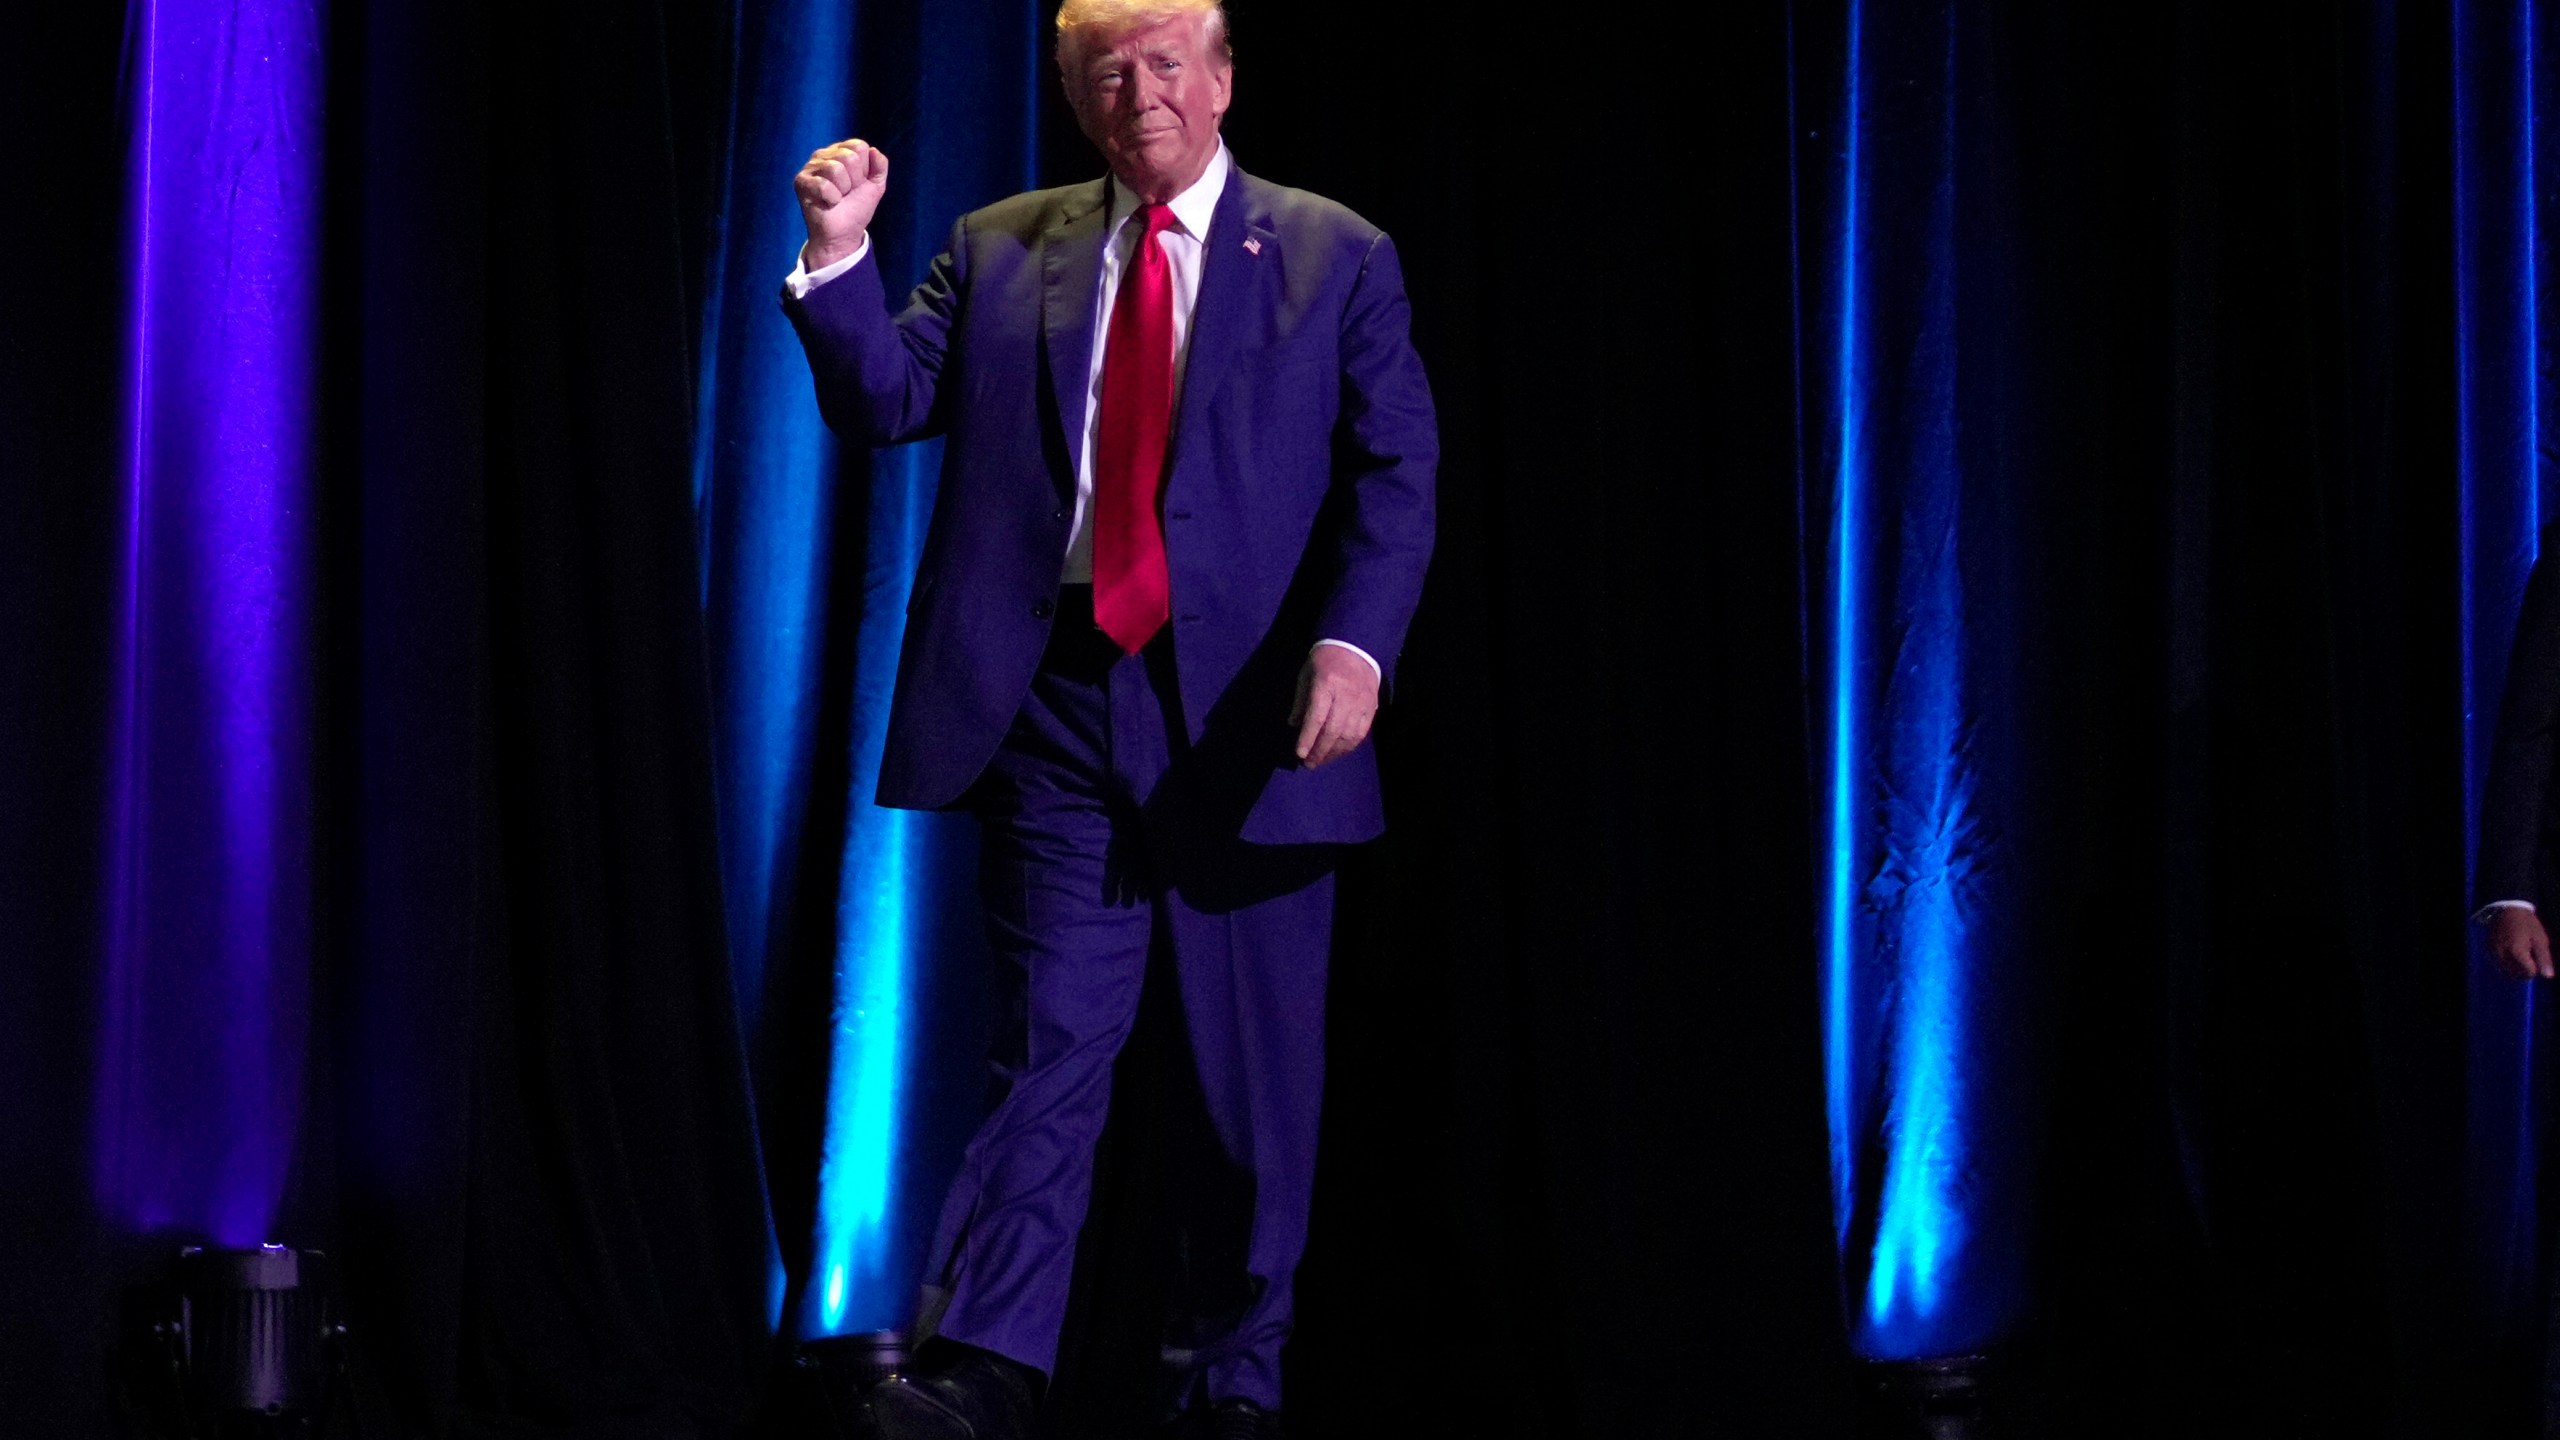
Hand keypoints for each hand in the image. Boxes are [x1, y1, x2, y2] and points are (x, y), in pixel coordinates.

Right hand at [795, 139, 888, 271]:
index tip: (859, 183)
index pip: (859, 146)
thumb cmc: (856, 208)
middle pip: (849, 157)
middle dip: (854, 181)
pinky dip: (831, 198)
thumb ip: (880, 166)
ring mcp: (810, 166)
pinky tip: (827, 203)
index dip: (864, 169)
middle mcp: (824, 154)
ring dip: (842, 190)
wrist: (844, 234)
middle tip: (847, 193)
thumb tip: (874, 150)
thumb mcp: (876, 186)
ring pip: (835, 169)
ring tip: (837, 198)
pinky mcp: (801, 181)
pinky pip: (823, 185)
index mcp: (842, 151)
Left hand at [1290, 646, 1379, 769]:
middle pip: (1333, 730)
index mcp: (1326, 684)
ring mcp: (1362, 702)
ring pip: (1348, 735)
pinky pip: (1361, 732)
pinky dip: (1349, 746)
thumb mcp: (1306, 674)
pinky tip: (1338, 752)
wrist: (1356, 647)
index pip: (1316, 717)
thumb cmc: (1325, 660)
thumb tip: (1293, 725)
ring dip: (1334, 752)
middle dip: (1319, 750)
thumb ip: (1300, 700)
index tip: (1299, 754)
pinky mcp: (1372, 707)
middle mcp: (1346, 695)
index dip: (1307, 738)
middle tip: (1309, 764)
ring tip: (1321, 761)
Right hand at [2489, 906, 2553, 979]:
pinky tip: (2511, 956)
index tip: (2537, 961)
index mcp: (2517, 952)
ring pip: (2504, 970)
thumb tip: (2548, 976)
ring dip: (2514, 970)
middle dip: (2524, 972)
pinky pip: (2497, 963)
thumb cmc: (2528, 924)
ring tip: (2521, 961)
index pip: (2528, 972)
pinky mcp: (2488, 949)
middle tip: (2530, 963)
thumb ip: (2544, 958)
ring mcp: (2494, 952)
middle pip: (2514, 974)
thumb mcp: (2540, 939)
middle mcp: (2503, 954)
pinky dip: (2505, 964)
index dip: (2535, 969)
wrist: (2508, 908)